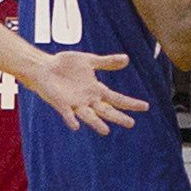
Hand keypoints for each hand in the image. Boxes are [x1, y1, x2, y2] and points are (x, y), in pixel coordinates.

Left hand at [25, 50, 143, 133]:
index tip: (146, 107)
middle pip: (106, 111)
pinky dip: (71, 120)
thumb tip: (127, 59)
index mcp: (96, 90)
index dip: (130, 103)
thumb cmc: (65, 65)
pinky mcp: (61, 104)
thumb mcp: (89, 60)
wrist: (44, 68)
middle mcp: (88, 100)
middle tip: (131, 123)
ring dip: (97, 124)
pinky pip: (67, 114)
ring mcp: (75, 104)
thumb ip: (107, 62)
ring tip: (106, 131)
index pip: (117, 99)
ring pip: (89, 116)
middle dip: (118, 117)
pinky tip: (76, 126)